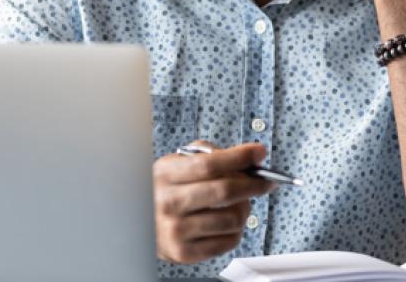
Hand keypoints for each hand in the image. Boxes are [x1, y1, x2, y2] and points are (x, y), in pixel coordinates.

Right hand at [152, 140, 276, 263]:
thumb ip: (207, 154)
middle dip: (254, 183)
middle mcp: (168, 202)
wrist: (139, 223)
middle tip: (266, 180)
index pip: (209, 164)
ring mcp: (176, 230)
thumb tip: (248, 158)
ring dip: (246, 208)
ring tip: (241, 203)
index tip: (259, 152)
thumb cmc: (165, 189)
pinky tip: (229, 221)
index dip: (239, 157)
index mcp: (165, 174)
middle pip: (225, 191)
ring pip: (232, 218)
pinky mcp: (184, 252)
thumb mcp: (175, 164)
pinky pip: (228, 241)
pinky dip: (237, 229)